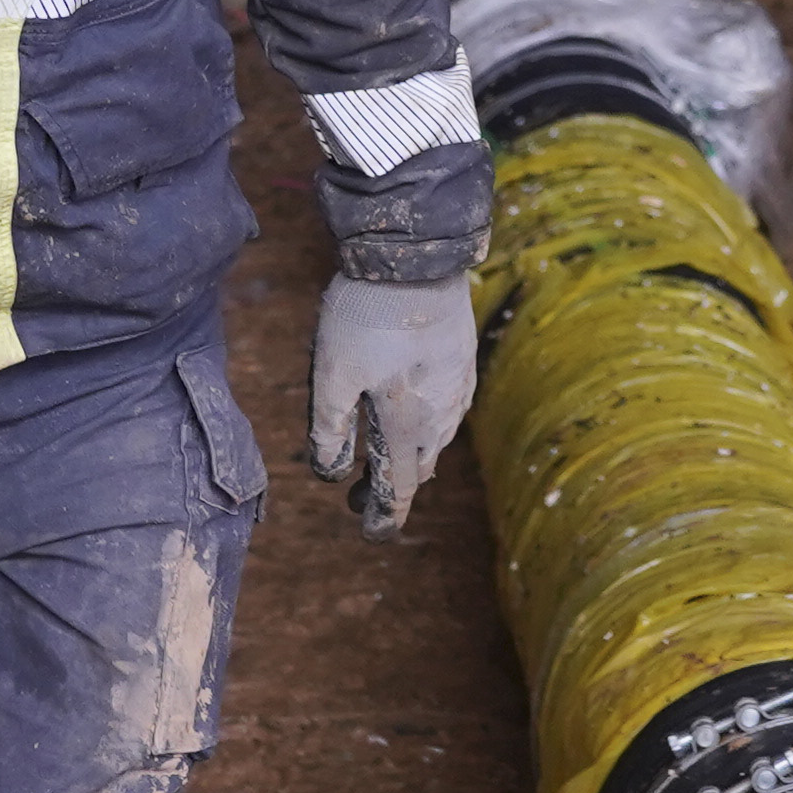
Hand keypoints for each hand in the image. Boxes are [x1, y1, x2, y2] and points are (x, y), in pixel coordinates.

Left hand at [306, 276, 475, 539]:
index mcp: (407, 425)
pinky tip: (414, 412)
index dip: (382, 516)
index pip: (398, 489)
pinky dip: (427, 426)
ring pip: (436, 440)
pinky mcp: (463, 360)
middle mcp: (442, 415)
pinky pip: (449, 410)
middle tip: (356, 496)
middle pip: (418, 468)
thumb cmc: (366, 317)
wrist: (415, 259)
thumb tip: (329, 475)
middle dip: (388, 488)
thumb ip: (329, 430)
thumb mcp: (332, 376)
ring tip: (383, 457)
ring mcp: (458, 387)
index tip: (369, 533)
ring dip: (409, 456)